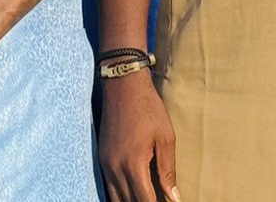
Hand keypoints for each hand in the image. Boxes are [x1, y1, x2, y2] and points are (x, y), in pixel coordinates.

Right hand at [98, 71, 178, 201]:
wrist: (123, 85)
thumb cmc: (148, 108)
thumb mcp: (166, 137)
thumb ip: (168, 170)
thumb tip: (174, 197)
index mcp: (134, 164)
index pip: (145, 201)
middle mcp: (115, 167)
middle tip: (158, 201)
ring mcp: (105, 163)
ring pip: (115, 198)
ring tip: (146, 198)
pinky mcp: (102, 157)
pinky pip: (108, 186)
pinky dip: (120, 195)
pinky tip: (132, 193)